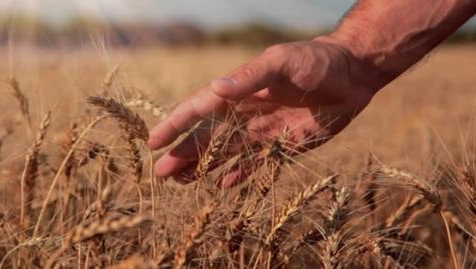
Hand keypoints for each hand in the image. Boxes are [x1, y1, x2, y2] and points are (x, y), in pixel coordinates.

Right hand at [148, 36, 387, 186]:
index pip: (198, 109)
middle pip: (206, 137)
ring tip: (180, 181)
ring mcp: (262, 131)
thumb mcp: (281, 63)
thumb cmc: (314, 61)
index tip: (153, 141)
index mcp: (238, 91)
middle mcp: (245, 113)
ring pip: (224, 153)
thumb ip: (250, 77)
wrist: (352, 75)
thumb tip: (216, 89)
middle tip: (160, 173)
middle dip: (183, 154)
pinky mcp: (282, 146)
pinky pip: (253, 164)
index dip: (175, 125)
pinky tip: (220, 185)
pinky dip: (236, 175)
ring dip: (202, 166)